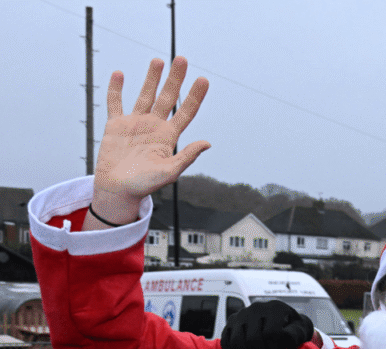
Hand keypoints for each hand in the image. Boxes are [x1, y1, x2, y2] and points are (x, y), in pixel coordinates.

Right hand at [86, 57, 210, 228]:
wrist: (118, 190)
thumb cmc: (144, 185)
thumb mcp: (170, 172)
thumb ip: (187, 156)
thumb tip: (207, 143)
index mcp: (169, 137)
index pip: (186, 112)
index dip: (195, 96)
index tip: (203, 80)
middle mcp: (154, 126)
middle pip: (168, 97)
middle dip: (175, 79)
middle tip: (181, 59)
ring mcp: (135, 123)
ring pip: (145, 95)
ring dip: (151, 78)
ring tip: (158, 61)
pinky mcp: (116, 125)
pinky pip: (115, 103)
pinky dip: (116, 89)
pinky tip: (119, 74)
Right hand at [220, 301, 313, 348]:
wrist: (283, 321)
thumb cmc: (294, 328)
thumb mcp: (302, 328)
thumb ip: (297, 333)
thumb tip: (287, 339)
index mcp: (275, 308)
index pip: (271, 333)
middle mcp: (256, 308)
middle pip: (253, 339)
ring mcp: (241, 315)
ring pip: (238, 342)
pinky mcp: (230, 324)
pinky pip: (226, 341)